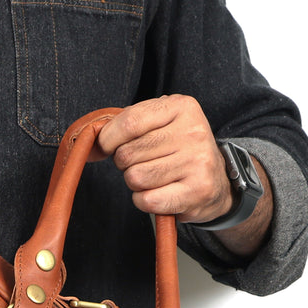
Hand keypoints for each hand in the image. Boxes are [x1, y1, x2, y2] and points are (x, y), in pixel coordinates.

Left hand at [96, 95, 270, 253]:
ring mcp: (197, 162)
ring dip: (136, 184)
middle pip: (128, 154)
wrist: (217, 181)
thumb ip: (126, 126)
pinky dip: (144, 201)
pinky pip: (146, 200)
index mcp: (182, 107)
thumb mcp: (160, 124)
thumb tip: (90, 146)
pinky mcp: (196, 191)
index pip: (129, 123)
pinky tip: (160, 192)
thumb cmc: (178, 150)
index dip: (108, 139)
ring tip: (155, 177)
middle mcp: (193, 131)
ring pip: (135, 178)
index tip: (106, 146)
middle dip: (125, 164)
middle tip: (143, 163)